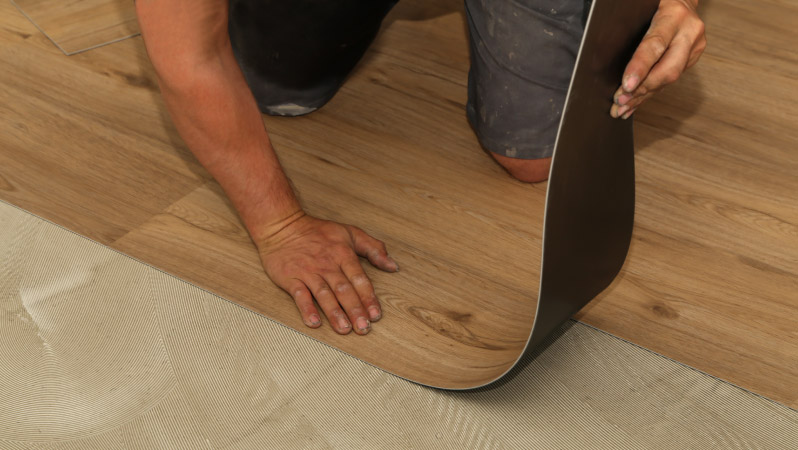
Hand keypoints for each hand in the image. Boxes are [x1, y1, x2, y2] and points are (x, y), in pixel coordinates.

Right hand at [255, 212, 398, 334]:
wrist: (281, 225)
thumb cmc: (318, 231)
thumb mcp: (350, 233)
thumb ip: (374, 248)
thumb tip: (393, 265)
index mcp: (343, 254)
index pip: (359, 279)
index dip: (368, 298)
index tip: (376, 315)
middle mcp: (327, 265)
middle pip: (344, 290)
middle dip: (355, 310)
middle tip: (363, 328)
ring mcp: (308, 272)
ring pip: (324, 295)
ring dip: (335, 313)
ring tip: (344, 329)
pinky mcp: (290, 278)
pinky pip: (299, 295)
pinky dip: (306, 309)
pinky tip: (314, 322)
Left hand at [610, 0, 705, 118]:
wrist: (682, 0)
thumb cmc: (654, 3)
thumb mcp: (641, 5)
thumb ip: (629, 23)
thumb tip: (604, 47)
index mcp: (674, 16)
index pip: (655, 45)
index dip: (640, 68)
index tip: (626, 85)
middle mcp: (688, 32)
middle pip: (668, 70)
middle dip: (642, 89)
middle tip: (620, 101)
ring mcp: (693, 47)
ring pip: (669, 79)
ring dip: (643, 96)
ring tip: (621, 108)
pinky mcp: (691, 58)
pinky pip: (668, 80)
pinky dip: (649, 94)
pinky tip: (633, 104)